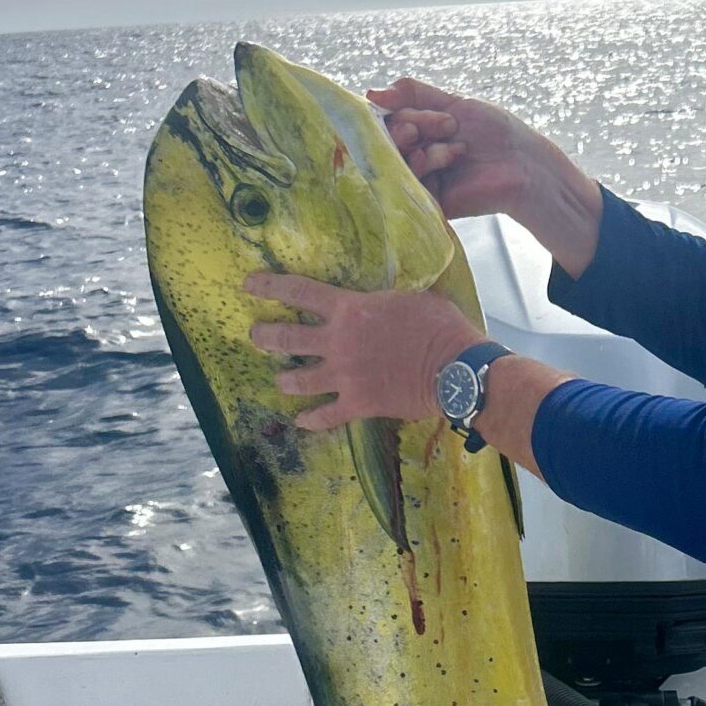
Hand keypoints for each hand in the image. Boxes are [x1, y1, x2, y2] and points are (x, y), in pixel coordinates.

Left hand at [244, 273, 479, 429]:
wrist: (455, 370)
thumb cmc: (440, 327)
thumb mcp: (413, 297)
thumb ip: (389, 297)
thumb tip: (390, 289)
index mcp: (350, 309)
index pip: (299, 292)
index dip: (270, 286)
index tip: (249, 285)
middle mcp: (338, 342)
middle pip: (287, 338)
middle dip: (265, 336)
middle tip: (255, 335)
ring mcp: (344, 376)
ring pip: (299, 380)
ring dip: (284, 379)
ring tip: (278, 380)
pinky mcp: (357, 404)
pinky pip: (325, 416)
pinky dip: (310, 420)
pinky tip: (300, 421)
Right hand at [367, 75, 603, 276]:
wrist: (524, 165)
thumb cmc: (494, 133)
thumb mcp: (453, 103)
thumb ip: (412, 94)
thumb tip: (369, 94)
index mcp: (417, 132)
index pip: (385, 118)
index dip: (398, 110)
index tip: (424, 110)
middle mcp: (412, 154)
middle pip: (386, 137)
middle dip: (410, 125)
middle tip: (445, 125)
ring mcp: (418, 178)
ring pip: (393, 157)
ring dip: (423, 144)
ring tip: (456, 146)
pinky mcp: (425, 200)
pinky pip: (406, 180)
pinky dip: (425, 165)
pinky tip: (447, 160)